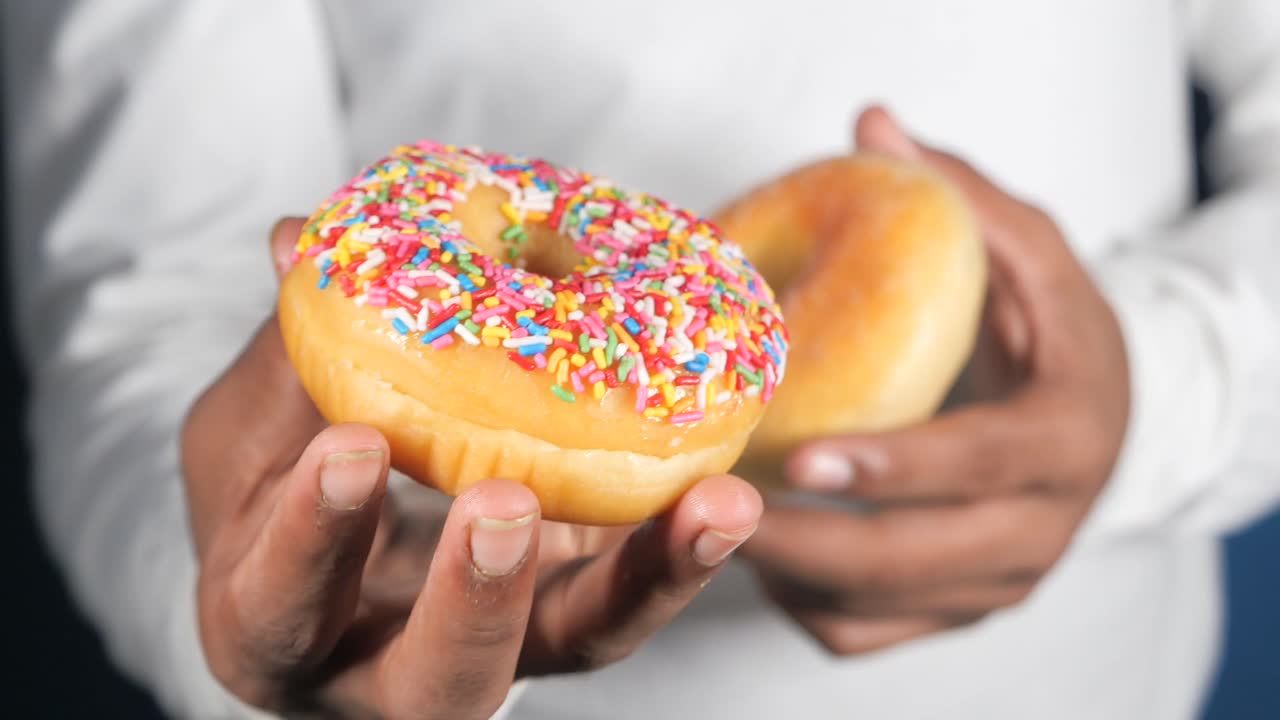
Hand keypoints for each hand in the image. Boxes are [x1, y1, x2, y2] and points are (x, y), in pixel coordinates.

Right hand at [182, 220, 761, 718]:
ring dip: (645, 581)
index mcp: (273, 620)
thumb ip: (283, 351)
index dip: (315, 538)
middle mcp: (385, 666)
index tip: (355, 445)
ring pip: (576, 649)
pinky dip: (679, 554)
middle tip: (505, 505)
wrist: (337, 528)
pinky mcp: (572, 609)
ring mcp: (501, 646)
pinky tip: (724, 496)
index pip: (281, 602)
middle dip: (474, 603)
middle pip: (439, 684)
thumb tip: (296, 242)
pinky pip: (632, 597)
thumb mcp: (254, 424)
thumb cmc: (274, 479)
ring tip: (715, 505)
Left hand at [739, 107, 1129, 654]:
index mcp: (1067, 435)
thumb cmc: (1051, 328)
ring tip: (711, 521)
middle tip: (711, 505)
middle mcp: (1043, 527)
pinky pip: (869, 636)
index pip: (978, 464)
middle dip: (808, 541)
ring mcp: (1001, 583)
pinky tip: (756, 553)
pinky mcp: (959, 612)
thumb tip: (872, 121)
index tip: (802, 456)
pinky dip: (804, 606)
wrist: (1101, 419)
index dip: (893, 465)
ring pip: (883, 610)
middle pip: (916, 560)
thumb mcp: (1027, 249)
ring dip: (790, 575)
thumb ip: (959, 192)